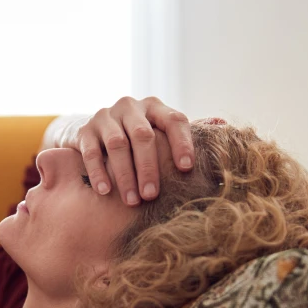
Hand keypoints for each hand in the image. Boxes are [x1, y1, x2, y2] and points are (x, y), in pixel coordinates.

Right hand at [60, 96, 195, 205]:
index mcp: (155, 107)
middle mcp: (131, 107)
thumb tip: (222, 124)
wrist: (92, 131)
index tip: (186, 169)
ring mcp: (106, 116)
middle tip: (152, 196)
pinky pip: (92, 151)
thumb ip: (188, 131)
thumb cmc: (136, 136)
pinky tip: (105, 191)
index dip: (182, 143)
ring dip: (125, 175)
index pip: (174, 120)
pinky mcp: (85, 130)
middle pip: (143, 135)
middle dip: (148, 168)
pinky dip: (99, 172)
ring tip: (132, 201)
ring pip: (118, 144)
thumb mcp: (160, 130)